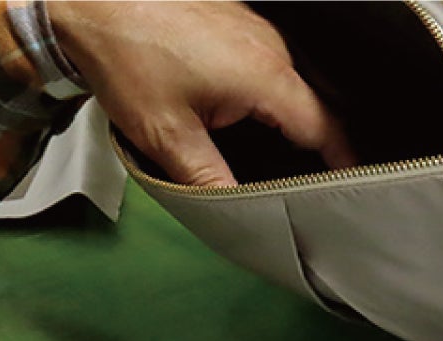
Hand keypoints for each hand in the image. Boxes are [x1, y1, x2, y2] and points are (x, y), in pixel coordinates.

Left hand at [46, 1, 354, 186]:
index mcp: (265, 76)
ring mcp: (254, 28)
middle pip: (314, 105)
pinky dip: (267, 92)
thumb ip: (209, 182)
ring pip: (290, 82)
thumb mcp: (166, 137)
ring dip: (289, 117)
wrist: (91, 2)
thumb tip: (241, 216)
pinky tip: (243, 112)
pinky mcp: (235, 20)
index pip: (325, 129)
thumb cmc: (126, 59)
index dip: (343, 164)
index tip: (351, 190)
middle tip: (314, 184)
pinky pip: (268, 62)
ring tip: (279, 155)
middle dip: (319, 145)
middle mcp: (270, 46)